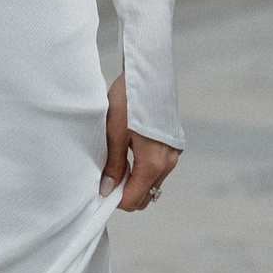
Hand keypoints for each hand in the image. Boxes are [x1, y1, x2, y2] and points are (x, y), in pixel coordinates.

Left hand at [102, 70, 178, 216]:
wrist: (149, 72)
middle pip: (145, 194)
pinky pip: (158, 167)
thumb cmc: (129, 99)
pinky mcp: (173, 144)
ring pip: (152, 181)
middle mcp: (168, 162)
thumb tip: (106, 190)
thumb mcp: (114, 133)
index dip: (114, 199)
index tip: (99, 190)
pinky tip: (128, 151)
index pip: (133, 200)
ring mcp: (173, 154)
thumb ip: (113, 165)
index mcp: (153, 163)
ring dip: (134, 180)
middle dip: (125, 192)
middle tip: (106, 177)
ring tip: (114, 162)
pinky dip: (143, 168)